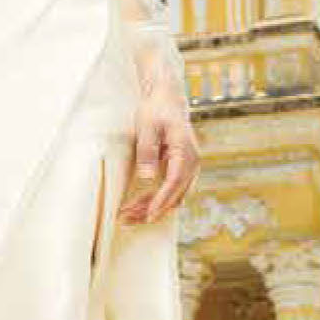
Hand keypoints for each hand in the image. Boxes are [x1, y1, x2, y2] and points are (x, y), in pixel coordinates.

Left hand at [119, 88, 199, 223]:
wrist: (167, 100)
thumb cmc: (156, 110)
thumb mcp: (147, 126)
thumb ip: (147, 151)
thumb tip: (147, 177)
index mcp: (185, 151)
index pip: (174, 182)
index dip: (161, 200)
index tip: (148, 215)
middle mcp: (192, 162)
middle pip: (175, 195)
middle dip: (152, 210)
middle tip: (127, 219)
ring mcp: (189, 168)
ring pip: (174, 197)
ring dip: (154, 208)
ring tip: (128, 217)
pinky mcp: (182, 170)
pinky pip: (173, 191)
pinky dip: (158, 201)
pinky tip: (140, 207)